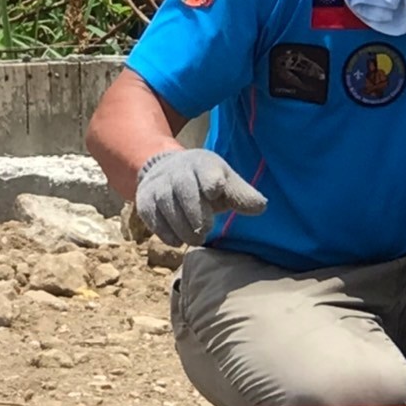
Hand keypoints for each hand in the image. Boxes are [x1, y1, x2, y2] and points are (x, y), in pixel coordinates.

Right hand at [135, 148, 266, 246]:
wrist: (167, 171)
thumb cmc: (206, 182)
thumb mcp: (225, 183)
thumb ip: (242, 195)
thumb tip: (261, 207)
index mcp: (203, 164)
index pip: (206, 169)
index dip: (211, 179)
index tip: (215, 190)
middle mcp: (178, 170)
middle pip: (185, 190)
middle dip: (195, 213)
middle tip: (205, 231)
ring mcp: (159, 184)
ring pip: (167, 205)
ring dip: (182, 227)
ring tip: (196, 239)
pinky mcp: (144, 199)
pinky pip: (151, 216)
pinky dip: (164, 231)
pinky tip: (177, 241)